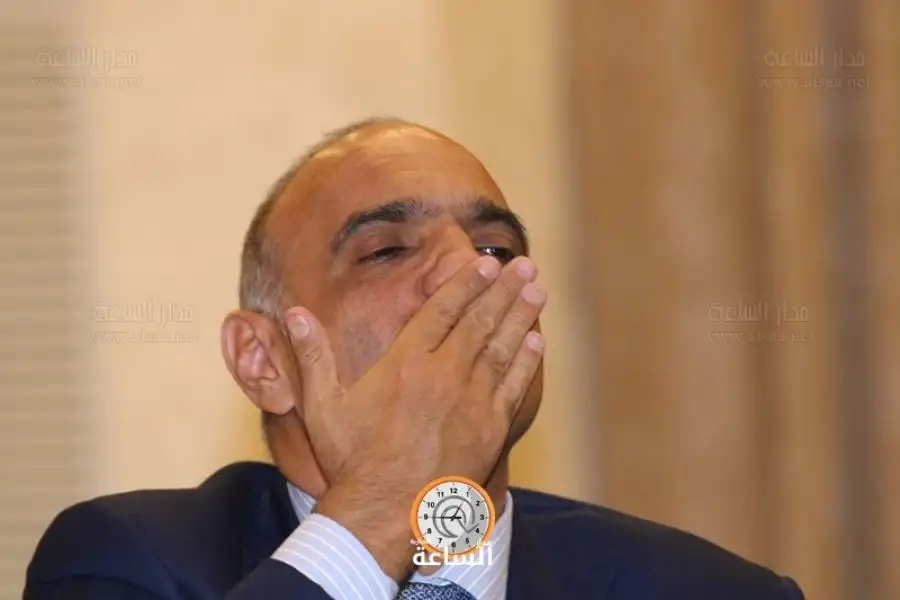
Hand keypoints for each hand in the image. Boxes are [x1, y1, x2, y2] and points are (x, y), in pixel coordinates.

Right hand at [284, 255, 544, 577]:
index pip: (442, 309)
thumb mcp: (321, 406)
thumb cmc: (352, 461)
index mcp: (405, 363)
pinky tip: (536, 342)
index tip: (485, 262)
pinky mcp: (490, 429)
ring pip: (502, 348)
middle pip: (479, 321)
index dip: (465, 283)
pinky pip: (513, 386)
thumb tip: (294, 312)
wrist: (387, 513)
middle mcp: (443, 374)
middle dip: (503, 290)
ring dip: (521, 316)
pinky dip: (526, 362)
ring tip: (537, 290)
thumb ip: (312, 355)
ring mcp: (471, 401)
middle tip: (524, 266)